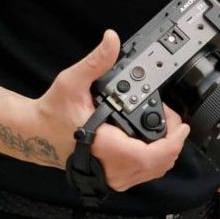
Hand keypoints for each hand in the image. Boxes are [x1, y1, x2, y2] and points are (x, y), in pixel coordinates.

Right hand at [37, 29, 189, 190]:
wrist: (37, 134)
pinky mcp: (111, 177)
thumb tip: (112, 40)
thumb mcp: (72, 81)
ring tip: (164, 125)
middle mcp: (110, 167)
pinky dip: (154, 158)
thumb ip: (96, 61)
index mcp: (104, 146)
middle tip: (171, 117)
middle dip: (172, 141)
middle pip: (157, 165)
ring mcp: (111, 176)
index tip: (182, 126)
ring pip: (152, 172)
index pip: (149, 156)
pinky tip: (152, 140)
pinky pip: (142, 174)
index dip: (172, 143)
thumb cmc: (53, 112)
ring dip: (165, 151)